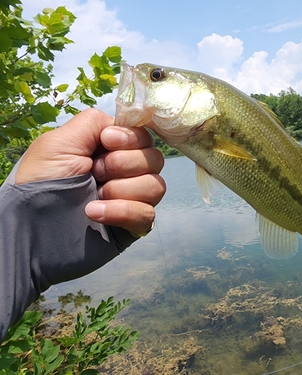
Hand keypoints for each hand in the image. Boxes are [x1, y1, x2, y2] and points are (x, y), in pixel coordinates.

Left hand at [15, 108, 165, 234]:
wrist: (31, 230)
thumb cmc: (39, 184)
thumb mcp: (59, 143)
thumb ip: (93, 123)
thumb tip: (118, 126)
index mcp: (109, 150)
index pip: (143, 136)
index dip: (131, 137)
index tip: (107, 142)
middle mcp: (125, 172)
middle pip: (154, 158)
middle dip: (124, 164)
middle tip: (95, 173)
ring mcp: (131, 199)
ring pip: (156, 186)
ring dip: (123, 189)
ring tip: (94, 196)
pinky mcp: (133, 225)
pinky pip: (147, 214)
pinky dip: (123, 211)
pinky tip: (95, 213)